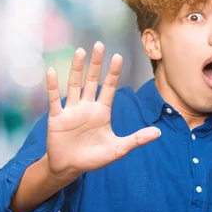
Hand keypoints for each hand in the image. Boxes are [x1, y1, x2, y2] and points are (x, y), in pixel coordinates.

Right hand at [45, 41, 160, 182]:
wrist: (69, 167)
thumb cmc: (93, 158)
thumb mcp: (118, 149)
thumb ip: (136, 139)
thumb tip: (158, 133)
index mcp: (102, 111)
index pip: (109, 88)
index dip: (113, 73)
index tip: (118, 56)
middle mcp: (87, 107)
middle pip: (92, 80)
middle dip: (96, 63)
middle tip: (99, 44)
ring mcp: (72, 111)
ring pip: (74, 85)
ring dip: (76, 68)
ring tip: (80, 51)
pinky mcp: (57, 118)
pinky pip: (55, 100)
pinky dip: (53, 86)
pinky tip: (53, 71)